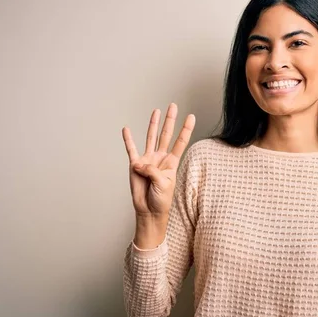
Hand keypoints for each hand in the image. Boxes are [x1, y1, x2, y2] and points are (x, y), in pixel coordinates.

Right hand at [122, 103, 195, 219]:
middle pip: (166, 134)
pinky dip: (128, 140)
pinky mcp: (135, 165)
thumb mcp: (163, 185)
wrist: (149, 210)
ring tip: (156, 111)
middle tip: (173, 105)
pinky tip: (126, 129)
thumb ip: (153, 171)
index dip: (186, 129)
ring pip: (151, 137)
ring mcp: (148, 159)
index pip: (180, 142)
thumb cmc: (161, 199)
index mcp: (171, 162)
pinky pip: (131, 149)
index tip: (191, 116)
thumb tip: (139, 163)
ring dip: (153, 124)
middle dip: (170, 120)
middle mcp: (160, 158)